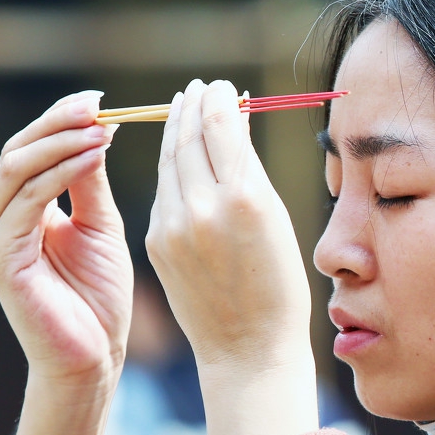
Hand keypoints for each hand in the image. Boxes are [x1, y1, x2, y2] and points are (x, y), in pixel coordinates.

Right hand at [0, 91, 132, 387]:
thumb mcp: (100, 225)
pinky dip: (61, 174)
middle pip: (18, 150)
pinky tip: (93, 158)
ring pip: (17, 169)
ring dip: (62, 142)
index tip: (100, 100)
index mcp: (18, 210)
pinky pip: (28, 202)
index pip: (30, 149)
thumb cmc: (98, 298)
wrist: (93, 357)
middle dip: (58, 122)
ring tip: (101, 129)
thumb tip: (95, 127)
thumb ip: (89, 180)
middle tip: (98, 105)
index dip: (61, 120)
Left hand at [147, 79, 311, 368]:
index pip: (221, 125)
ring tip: (182, 106)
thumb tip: (234, 120)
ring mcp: (174, 226)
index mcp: (245, 198)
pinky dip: (170, 167)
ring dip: (174, 128)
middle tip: (198, 87)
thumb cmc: (278, 284)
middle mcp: (203, 208)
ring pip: (169, 161)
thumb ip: (249, 168)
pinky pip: (163, 192)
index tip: (222, 87)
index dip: (219, 99)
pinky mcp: (157, 242)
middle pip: (188, 136)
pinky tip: (176, 154)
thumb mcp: (277, 218)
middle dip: (193, 106)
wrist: (247, 348)